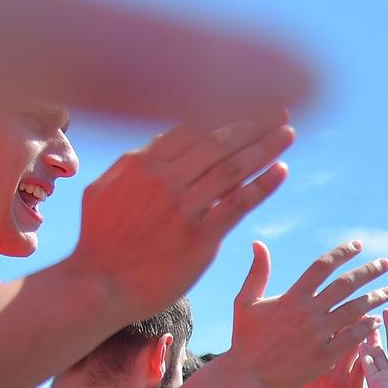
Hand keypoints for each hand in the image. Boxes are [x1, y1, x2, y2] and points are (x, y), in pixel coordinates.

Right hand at [69, 118, 302, 324]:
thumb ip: (131, 165)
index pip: (191, 126)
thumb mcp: (102, 190)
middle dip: (254, 121)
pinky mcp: (200, 238)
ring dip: (266, 147)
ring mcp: (183, 207)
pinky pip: (239, 204)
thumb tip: (153, 146)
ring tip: (288, 133)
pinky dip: (263, 185)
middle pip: (218, 141)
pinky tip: (281, 171)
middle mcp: (164, 179)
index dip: (225, 110)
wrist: (100, 286)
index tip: (248, 100)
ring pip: (234, 168)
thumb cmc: (99, 241)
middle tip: (281, 109)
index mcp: (141, 163)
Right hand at [232, 239, 387, 387]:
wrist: (246, 376)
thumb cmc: (244, 338)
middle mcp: (308, 313)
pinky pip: (352, 339)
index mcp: (291, 297)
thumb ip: (257, 272)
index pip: (322, 267)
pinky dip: (367, 328)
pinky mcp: (324, 358)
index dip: (342, 253)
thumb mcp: (245, 302)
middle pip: (345, 285)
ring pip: (354, 311)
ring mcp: (317, 335)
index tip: (358, 245)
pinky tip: (377, 321)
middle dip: (369, 271)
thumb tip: (258, 244)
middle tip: (385, 264)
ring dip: (374, 299)